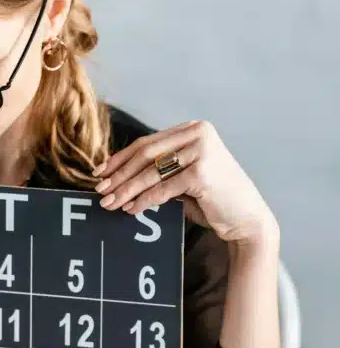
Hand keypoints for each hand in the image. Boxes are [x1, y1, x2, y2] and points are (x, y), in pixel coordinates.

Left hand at [92, 120, 277, 245]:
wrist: (247, 218)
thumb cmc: (212, 197)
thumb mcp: (183, 175)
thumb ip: (159, 168)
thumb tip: (114, 174)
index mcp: (193, 129)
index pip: (147, 143)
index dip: (120, 158)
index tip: (99, 172)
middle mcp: (199, 134)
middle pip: (145, 155)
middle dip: (119, 175)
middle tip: (100, 190)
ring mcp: (203, 152)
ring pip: (151, 172)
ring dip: (126, 189)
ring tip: (109, 203)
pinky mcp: (203, 173)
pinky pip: (163, 189)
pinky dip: (144, 200)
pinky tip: (131, 209)